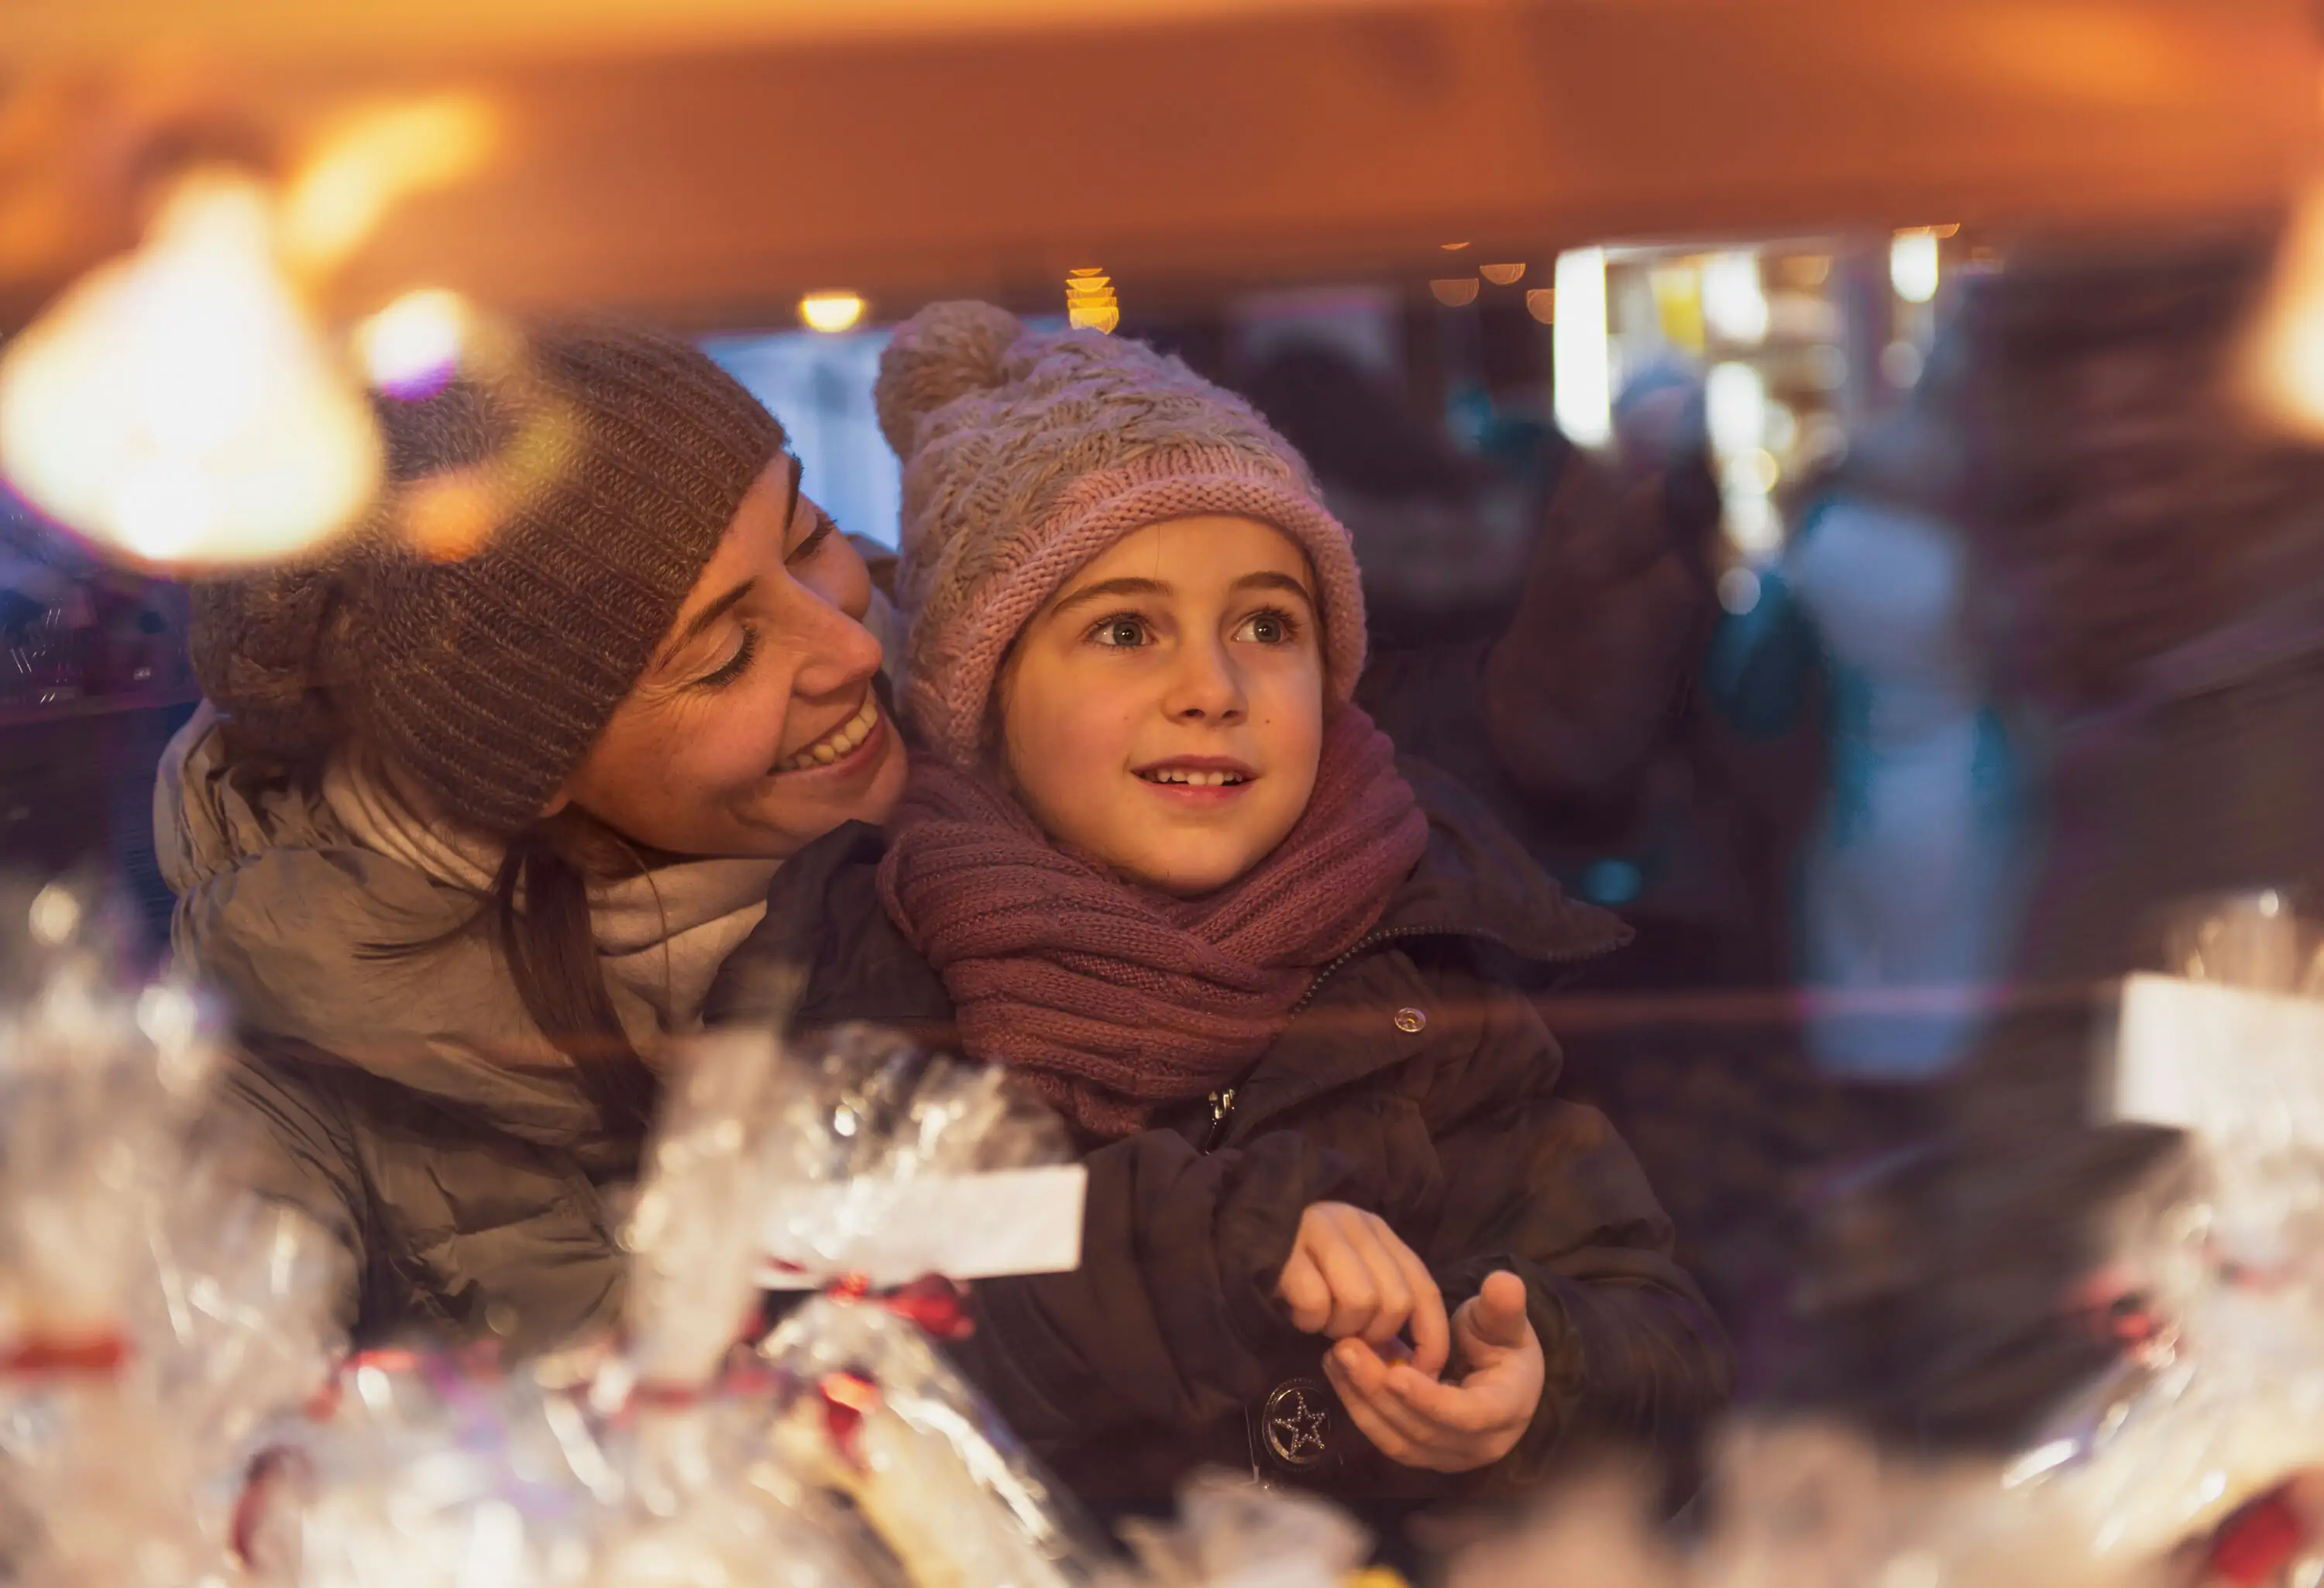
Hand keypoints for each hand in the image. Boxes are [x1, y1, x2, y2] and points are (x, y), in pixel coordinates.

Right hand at [1275, 1203, 1449, 1376]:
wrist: (1231, 1230)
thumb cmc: (1297, 1263)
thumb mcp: (1348, 1273)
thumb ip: (1381, 1301)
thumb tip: (1410, 1358)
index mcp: (1378, 1231)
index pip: (1424, 1289)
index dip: (1430, 1338)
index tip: (1421, 1372)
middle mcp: (1355, 1224)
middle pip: (1394, 1302)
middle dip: (1373, 1334)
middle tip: (1345, 1334)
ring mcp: (1320, 1231)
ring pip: (1360, 1304)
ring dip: (1338, 1327)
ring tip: (1318, 1317)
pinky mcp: (1286, 1250)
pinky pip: (1316, 1304)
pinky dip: (1307, 1320)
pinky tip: (1294, 1308)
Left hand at [1324, 1270, 1544, 1472]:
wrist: (1497, 1374)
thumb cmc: (1501, 1342)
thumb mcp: (1504, 1320)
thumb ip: (1502, 1306)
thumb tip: (1505, 1281)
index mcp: (1506, 1411)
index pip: (1468, 1416)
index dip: (1430, 1400)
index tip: (1395, 1373)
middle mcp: (1478, 1446)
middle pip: (1423, 1431)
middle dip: (1380, 1392)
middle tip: (1346, 1349)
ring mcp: (1446, 1456)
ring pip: (1397, 1440)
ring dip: (1362, 1400)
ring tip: (1336, 1355)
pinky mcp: (1420, 1454)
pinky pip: (1385, 1438)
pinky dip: (1359, 1406)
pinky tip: (1339, 1371)